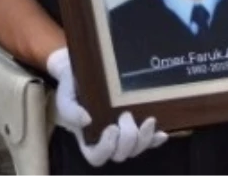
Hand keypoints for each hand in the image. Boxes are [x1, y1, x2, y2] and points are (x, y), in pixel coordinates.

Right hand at [47, 47, 167, 165]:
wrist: (82, 71)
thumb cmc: (72, 89)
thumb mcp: (65, 98)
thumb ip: (70, 111)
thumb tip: (87, 120)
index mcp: (88, 140)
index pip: (97, 157)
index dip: (107, 149)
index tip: (111, 128)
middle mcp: (107, 141)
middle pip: (121, 154)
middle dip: (127, 139)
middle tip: (126, 115)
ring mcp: (124, 134)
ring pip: (137, 149)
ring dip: (144, 139)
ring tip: (148, 121)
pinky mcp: (137, 124)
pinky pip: (149, 140)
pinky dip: (156, 139)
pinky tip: (162, 133)